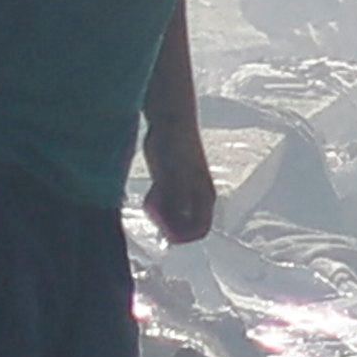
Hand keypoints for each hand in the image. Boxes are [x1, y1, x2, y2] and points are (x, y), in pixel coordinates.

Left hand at [147, 125, 220, 246]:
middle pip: (184, 226)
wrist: (170, 121)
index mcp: (205, 197)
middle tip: (153, 203)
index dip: (178, 235)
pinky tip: (152, 187)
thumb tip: (174, 235)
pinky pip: (168, 204)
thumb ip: (174, 208)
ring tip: (152, 194)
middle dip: (165, 222)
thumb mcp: (170, 181)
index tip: (159, 224)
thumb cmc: (172, 149)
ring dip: (159, 212)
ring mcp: (189, 189)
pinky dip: (157, 202)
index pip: (199, 231)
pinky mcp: (177, 182)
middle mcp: (200, 196)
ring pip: (174, 215)